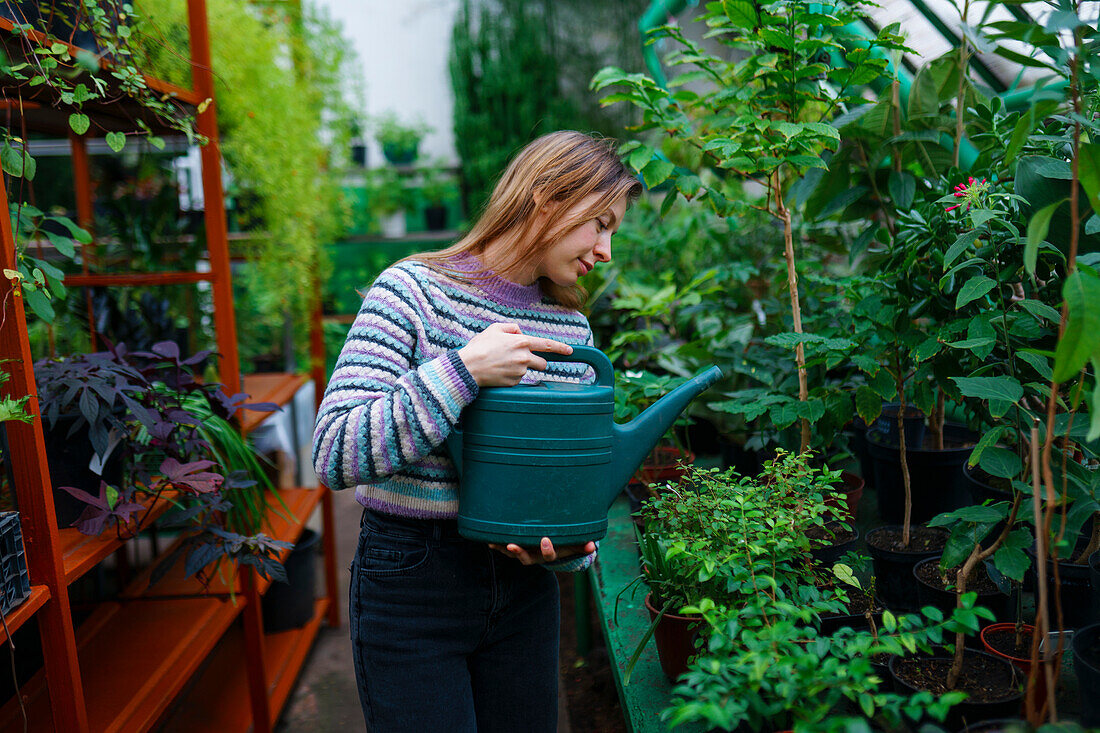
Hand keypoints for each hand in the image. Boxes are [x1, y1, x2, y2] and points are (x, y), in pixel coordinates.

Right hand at [457, 323, 572, 386]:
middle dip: (537, 362)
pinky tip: (499, 372)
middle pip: (542, 363)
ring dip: (520, 368)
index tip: (570, 351)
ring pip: (528, 371)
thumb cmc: (480, 346)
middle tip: (522, 360)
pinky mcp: (514, 383)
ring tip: (502, 364)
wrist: (468, 367)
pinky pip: (517, 379)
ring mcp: (520, 372)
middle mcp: (524, 357)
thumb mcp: (494, 329)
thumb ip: (511, 328)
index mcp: (521, 342)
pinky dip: (511, 376)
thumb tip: (520, 332)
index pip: (547, 345)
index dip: (561, 348)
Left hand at [489, 537, 596, 565]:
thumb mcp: (574, 545)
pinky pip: (505, 548)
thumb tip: (593, 546)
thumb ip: (582, 546)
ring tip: (495, 543)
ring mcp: (526, 552)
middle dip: (519, 552)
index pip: (549, 555)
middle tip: (512, 545)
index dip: (547, 549)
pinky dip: (497, 545)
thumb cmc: (565, 544)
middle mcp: (536, 556)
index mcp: (550, 555)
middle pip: (527, 558)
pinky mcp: (517, 547)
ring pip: (514, 554)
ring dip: (504, 549)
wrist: (554, 549)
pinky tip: (489, 540)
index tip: (545, 539)